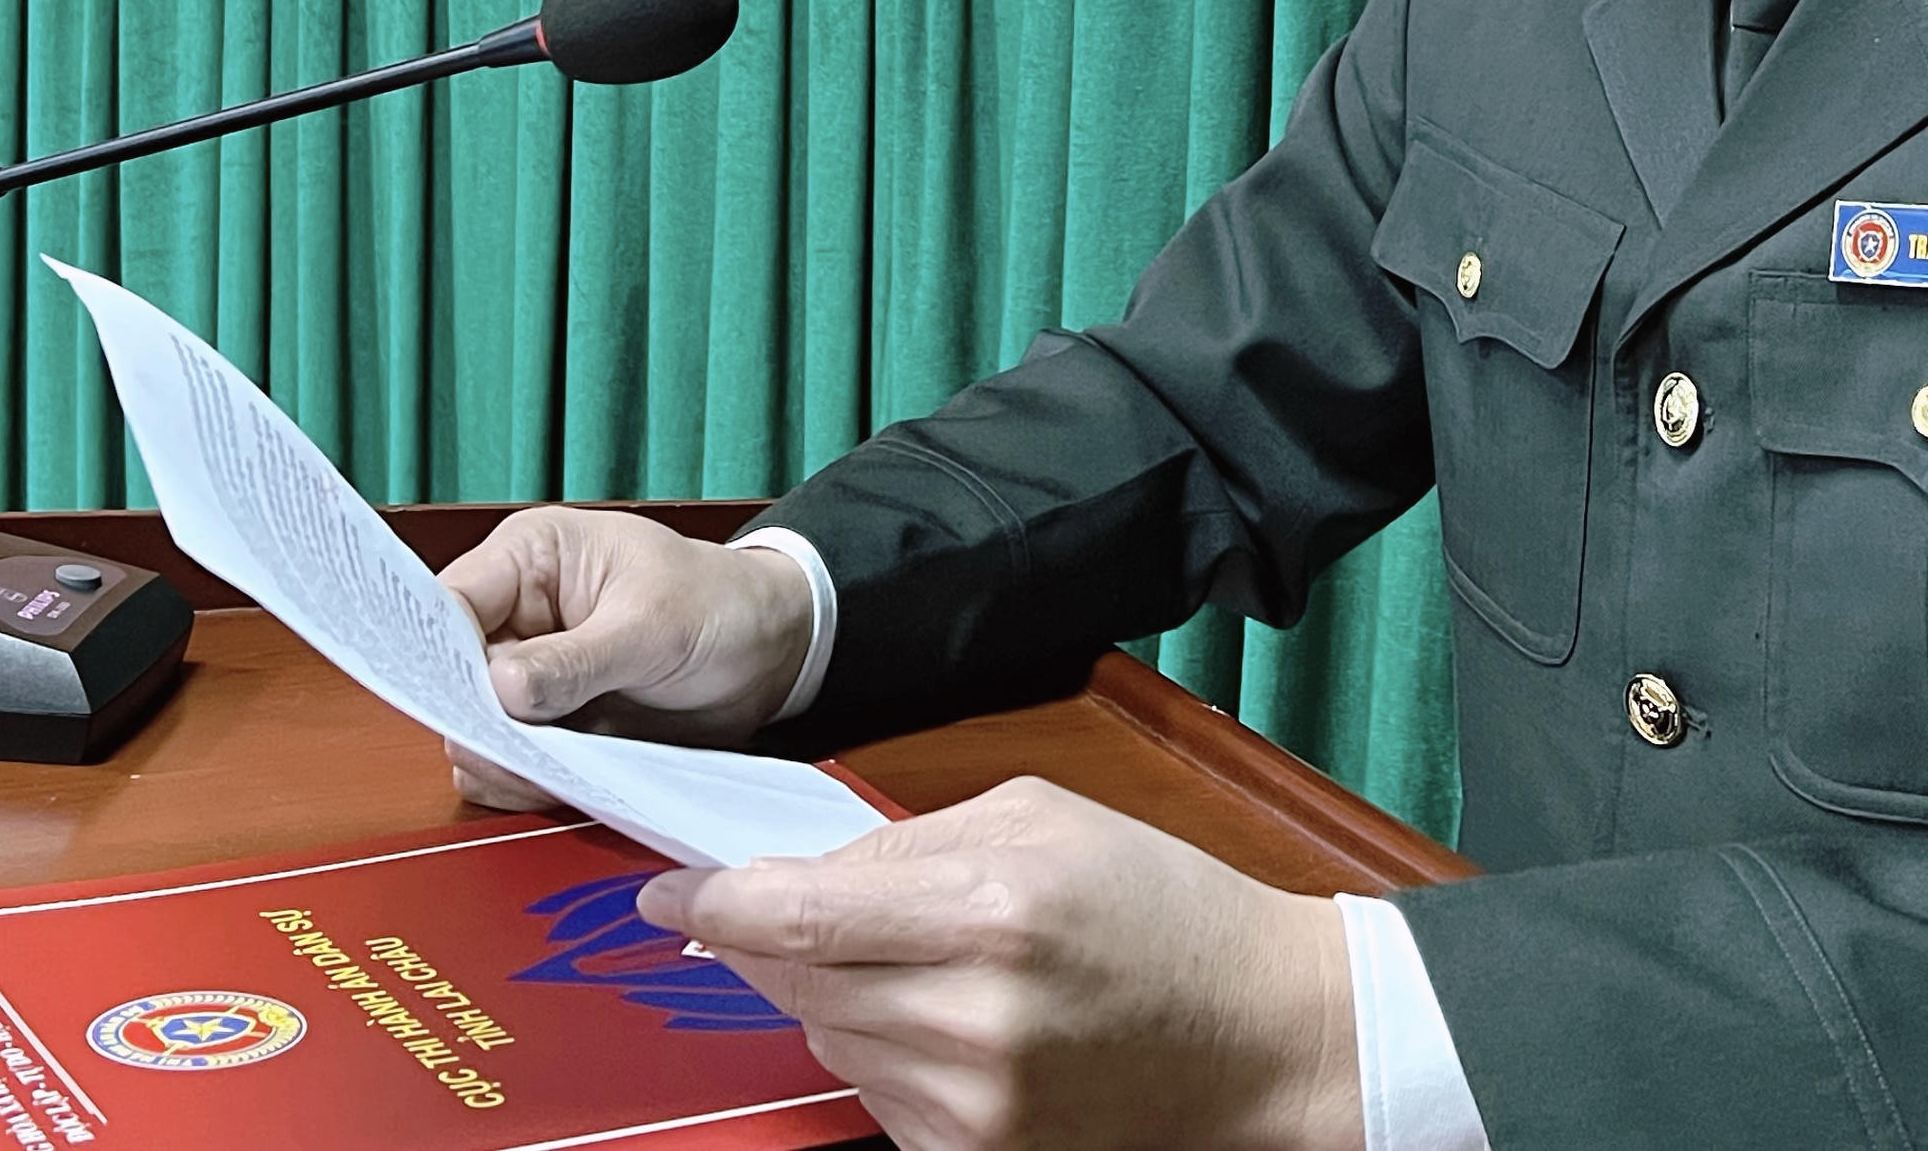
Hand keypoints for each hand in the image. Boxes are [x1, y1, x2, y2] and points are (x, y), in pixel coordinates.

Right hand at [432, 507, 814, 808]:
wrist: (771, 653)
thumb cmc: (720, 604)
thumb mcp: (652, 625)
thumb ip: (575, 660)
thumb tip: (501, 689)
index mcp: (533, 559)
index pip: (451, 602)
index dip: (438, 652)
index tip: (453, 700)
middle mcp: (521, 617)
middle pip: (453, 676)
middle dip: (473, 719)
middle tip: (507, 751)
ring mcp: (534, 677)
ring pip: (476, 730)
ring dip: (503, 760)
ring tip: (545, 770)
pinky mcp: (555, 727)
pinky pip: (514, 766)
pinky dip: (529, 784)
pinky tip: (560, 784)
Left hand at [639, 776, 1362, 1150]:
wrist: (1261, 1033)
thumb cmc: (1161, 908)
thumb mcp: (1038, 819)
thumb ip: (903, 842)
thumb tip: (793, 873)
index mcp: (989, 911)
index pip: (798, 914)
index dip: (714, 903)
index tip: (666, 895)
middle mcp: (973, 1020)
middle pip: (800, 980)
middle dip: (787, 938)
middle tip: (839, 910)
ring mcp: (974, 1107)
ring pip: (829, 1039)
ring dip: (845, 994)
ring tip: (937, 966)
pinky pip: (875, 1096)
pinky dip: (888, 1051)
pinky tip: (959, 1024)